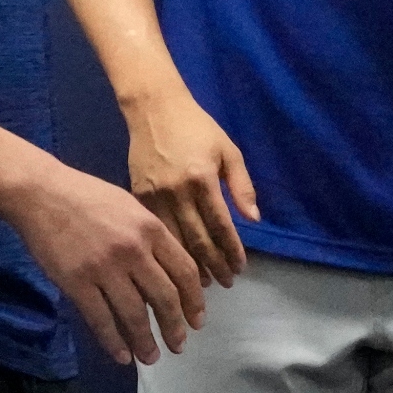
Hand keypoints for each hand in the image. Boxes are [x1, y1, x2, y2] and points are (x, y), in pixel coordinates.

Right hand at [4, 159, 206, 365]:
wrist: (41, 193)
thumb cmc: (86, 196)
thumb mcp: (129, 206)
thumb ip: (151, 236)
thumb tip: (168, 271)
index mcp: (150, 228)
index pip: (184, 271)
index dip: (194, 301)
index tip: (197, 320)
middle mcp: (133, 250)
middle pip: (165, 297)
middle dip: (175, 327)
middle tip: (179, 345)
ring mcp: (104, 268)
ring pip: (135, 315)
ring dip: (146, 342)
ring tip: (151, 357)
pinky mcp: (77, 282)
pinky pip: (101, 320)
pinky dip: (114, 342)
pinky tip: (122, 355)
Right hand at [125, 90, 259, 287]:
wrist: (153, 109)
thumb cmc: (196, 127)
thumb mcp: (227, 149)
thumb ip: (241, 185)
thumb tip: (254, 219)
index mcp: (202, 178)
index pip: (220, 225)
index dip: (232, 250)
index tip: (240, 268)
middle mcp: (177, 190)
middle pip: (198, 239)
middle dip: (214, 265)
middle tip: (226, 283)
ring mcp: (154, 195)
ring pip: (174, 241)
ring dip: (190, 266)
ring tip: (203, 284)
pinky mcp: (137, 196)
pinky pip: (155, 231)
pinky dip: (167, 251)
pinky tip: (175, 265)